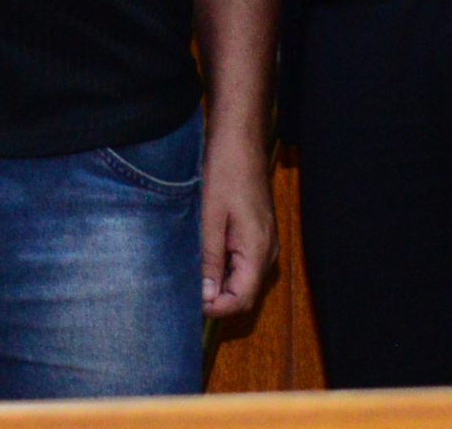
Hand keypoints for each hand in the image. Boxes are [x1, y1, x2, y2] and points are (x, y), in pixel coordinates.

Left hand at [199, 123, 277, 317]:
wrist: (240, 141)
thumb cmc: (225, 173)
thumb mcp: (210, 217)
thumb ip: (209, 258)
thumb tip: (206, 295)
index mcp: (258, 251)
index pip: (242, 300)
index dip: (215, 309)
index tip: (188, 302)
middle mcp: (268, 253)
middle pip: (243, 294)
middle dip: (215, 299)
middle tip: (183, 290)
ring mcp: (265, 244)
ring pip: (242, 280)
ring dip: (217, 284)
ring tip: (189, 275)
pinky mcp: (257, 235)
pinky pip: (242, 263)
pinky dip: (223, 268)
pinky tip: (201, 258)